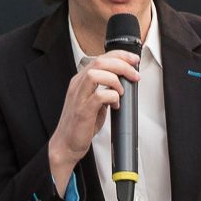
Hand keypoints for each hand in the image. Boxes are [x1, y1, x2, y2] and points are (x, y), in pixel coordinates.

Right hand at [48, 51, 139, 191]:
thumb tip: (123, 81)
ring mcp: (79, 97)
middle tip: (135, 75)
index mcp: (81, 80)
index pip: (101, 58)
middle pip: (100, 61)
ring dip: (115, 80)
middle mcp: (78, 84)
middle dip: (122, 64)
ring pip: (96, 74)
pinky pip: (99, 96)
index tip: (134, 60)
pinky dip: (112, 97)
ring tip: (121, 91)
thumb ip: (105, 89)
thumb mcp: (94, 101)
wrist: (66, 144)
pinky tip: (115, 104)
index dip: (120, 56)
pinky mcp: (82, 111)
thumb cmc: (81, 124)